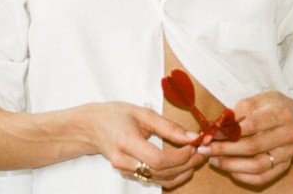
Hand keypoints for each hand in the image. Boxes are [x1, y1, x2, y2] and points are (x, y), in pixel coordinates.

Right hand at [86, 102, 205, 187]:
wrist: (91, 127)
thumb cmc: (115, 115)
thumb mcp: (142, 113)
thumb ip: (168, 126)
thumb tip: (191, 136)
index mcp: (126, 142)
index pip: (158, 159)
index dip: (179, 156)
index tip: (194, 145)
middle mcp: (124, 161)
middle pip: (161, 172)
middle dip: (186, 164)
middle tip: (201, 152)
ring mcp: (125, 171)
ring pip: (159, 180)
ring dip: (182, 171)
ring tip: (195, 158)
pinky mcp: (129, 174)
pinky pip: (154, 180)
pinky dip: (172, 176)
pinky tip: (183, 166)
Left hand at [199, 91, 292, 186]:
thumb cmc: (270, 107)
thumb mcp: (256, 100)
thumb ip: (237, 112)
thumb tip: (214, 127)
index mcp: (281, 114)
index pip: (252, 125)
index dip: (228, 131)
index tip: (210, 135)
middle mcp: (288, 135)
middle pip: (253, 146)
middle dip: (225, 149)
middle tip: (205, 150)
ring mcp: (287, 153)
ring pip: (257, 165)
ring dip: (231, 165)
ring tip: (213, 160)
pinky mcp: (284, 166)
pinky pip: (262, 177)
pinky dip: (243, 176)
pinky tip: (228, 169)